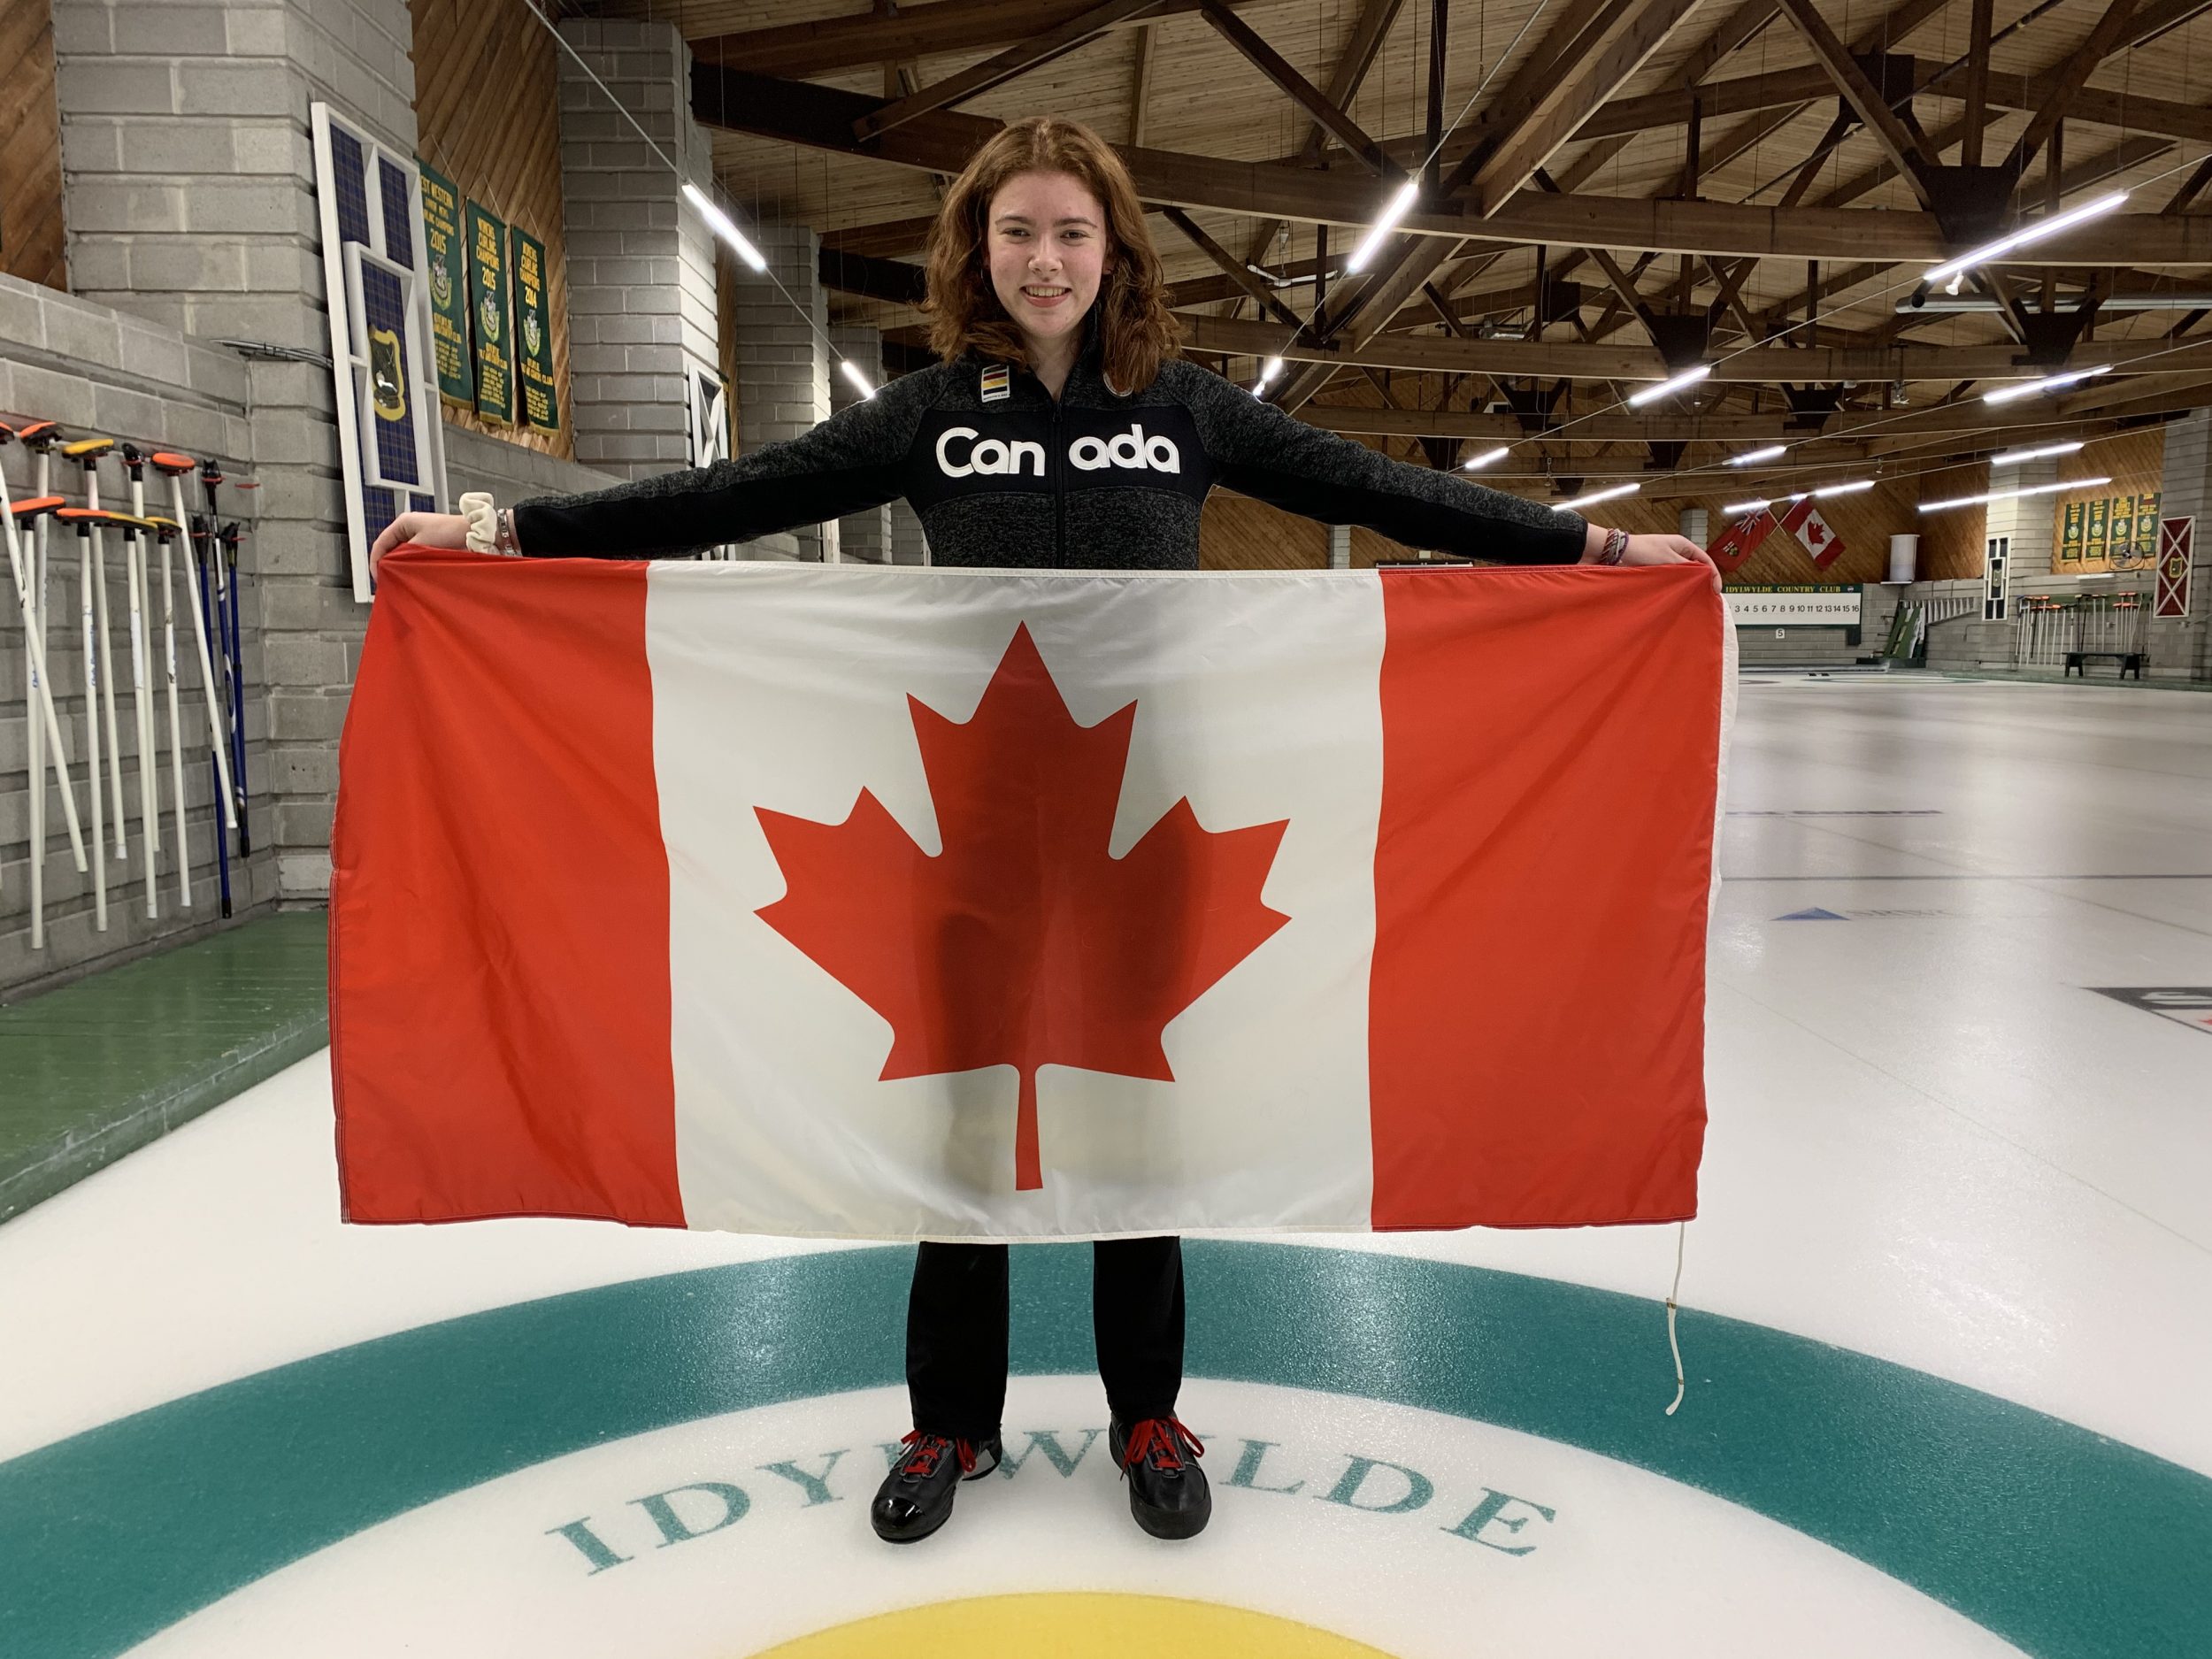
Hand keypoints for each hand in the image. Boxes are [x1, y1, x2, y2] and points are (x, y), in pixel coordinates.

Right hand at [369, 511, 468, 581]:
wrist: (472, 533)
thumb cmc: (450, 532)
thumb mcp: (421, 544)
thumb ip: (403, 555)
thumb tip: (391, 566)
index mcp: (402, 523)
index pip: (380, 543)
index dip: (375, 561)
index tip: (377, 576)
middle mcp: (408, 528)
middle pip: (389, 549)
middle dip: (386, 565)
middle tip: (386, 580)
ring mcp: (417, 536)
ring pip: (400, 554)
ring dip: (397, 566)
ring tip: (397, 579)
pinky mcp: (427, 544)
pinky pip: (411, 556)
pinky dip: (408, 565)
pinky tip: (409, 575)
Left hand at [1583, 526, 1721, 592]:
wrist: (1613, 552)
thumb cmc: (1642, 552)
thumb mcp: (1668, 559)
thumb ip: (1686, 569)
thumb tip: (1703, 576)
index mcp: (1683, 545)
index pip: (1705, 560)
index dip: (1713, 575)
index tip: (1715, 591)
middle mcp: (1675, 553)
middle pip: (1695, 570)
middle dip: (1701, 583)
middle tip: (1706, 599)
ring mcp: (1664, 562)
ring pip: (1681, 577)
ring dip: (1687, 588)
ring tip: (1692, 602)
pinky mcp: (1653, 571)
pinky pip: (1668, 581)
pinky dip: (1674, 589)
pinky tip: (1675, 601)